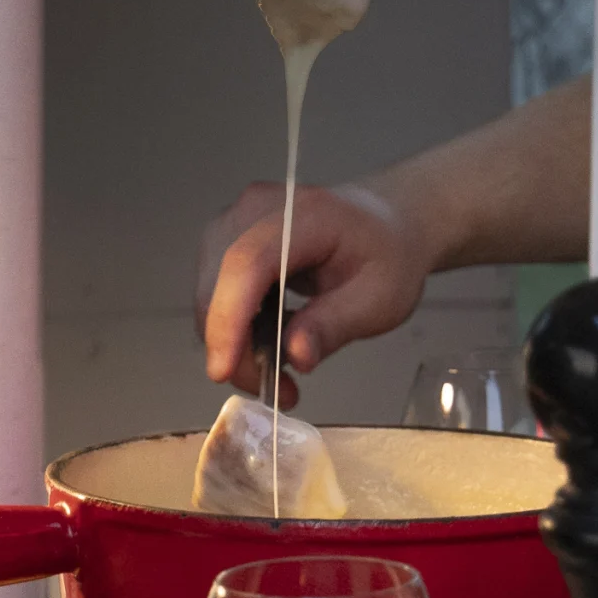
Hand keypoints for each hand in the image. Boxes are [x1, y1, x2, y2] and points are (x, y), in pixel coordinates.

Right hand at [196, 181, 433, 401]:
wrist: (387, 226)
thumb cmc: (387, 257)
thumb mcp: (380, 300)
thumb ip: (334, 326)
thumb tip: (295, 355)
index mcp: (306, 215)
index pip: (248, 263)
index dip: (229, 318)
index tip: (224, 370)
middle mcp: (259, 208)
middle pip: (219, 282)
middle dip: (234, 347)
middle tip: (279, 389)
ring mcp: (238, 220)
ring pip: (210, 293)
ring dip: (233, 343)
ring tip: (279, 374)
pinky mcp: (229, 239)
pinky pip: (216, 292)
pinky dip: (234, 330)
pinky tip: (268, 346)